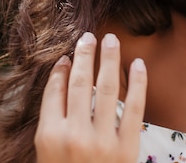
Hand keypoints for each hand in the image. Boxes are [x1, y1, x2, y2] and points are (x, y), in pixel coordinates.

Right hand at [35, 32, 147, 162]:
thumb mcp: (47, 152)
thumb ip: (53, 117)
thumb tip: (63, 74)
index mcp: (49, 136)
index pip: (55, 91)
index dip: (62, 69)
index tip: (69, 55)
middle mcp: (73, 135)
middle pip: (79, 84)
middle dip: (84, 56)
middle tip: (89, 35)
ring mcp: (101, 141)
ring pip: (105, 89)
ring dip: (108, 60)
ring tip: (111, 40)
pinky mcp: (126, 147)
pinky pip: (134, 107)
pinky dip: (137, 83)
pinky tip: (138, 64)